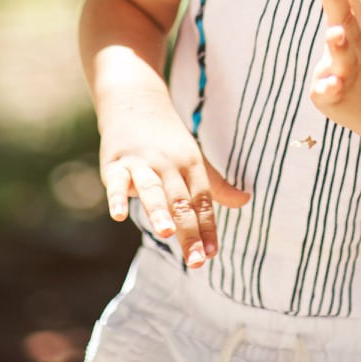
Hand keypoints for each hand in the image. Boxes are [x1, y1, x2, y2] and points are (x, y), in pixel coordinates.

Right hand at [98, 94, 248, 269]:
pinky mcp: (116, 163)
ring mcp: (142, 163)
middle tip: (197, 261)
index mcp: (190, 164)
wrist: (135, 100)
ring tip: (167, 234)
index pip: (202, 201)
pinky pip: (117, 182)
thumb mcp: (194, 158)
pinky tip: (118, 216)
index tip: (213, 254)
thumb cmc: (167, 138)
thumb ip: (217, 185)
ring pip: (153, 190)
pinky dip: (117, 197)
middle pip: (180, 202)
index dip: (208, 228)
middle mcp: (168, 164)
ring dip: (159, 211)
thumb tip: (245, 201)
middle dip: (190, 232)